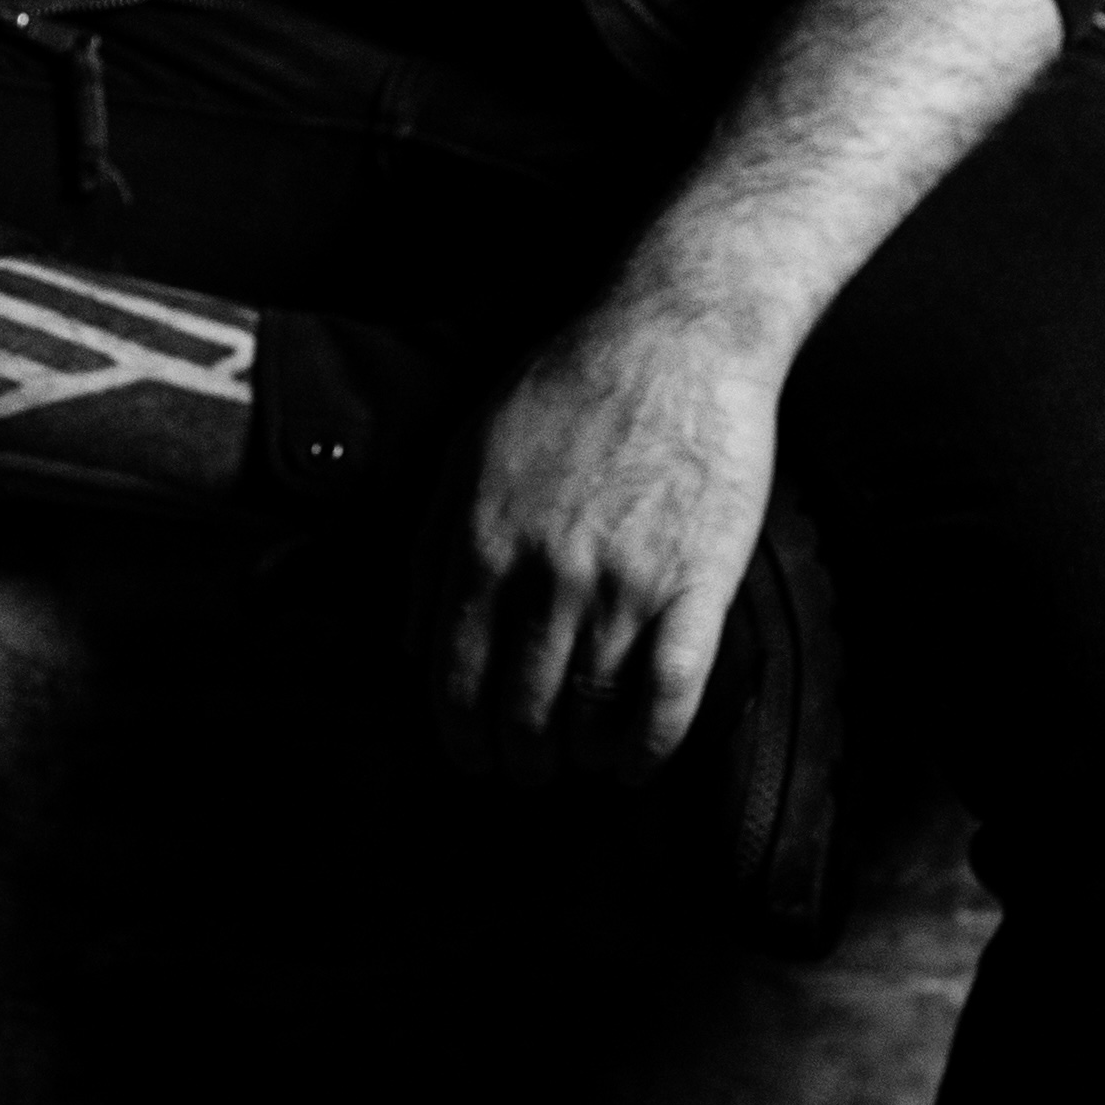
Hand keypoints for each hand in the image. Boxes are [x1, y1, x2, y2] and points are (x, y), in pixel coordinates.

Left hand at [430, 278, 779, 779]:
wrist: (675, 332)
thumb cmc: (569, 382)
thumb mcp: (469, 448)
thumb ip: (431, 546)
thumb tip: (408, 643)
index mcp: (481, 542)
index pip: (451, 679)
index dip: (458, 736)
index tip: (470, 756)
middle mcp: (544, 574)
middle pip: (518, 711)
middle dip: (517, 760)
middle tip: (526, 772)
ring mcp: (623, 583)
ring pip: (588, 717)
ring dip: (577, 759)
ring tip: (579, 765)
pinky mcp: (696, 585)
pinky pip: (667, 701)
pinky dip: (647, 751)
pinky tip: (636, 764)